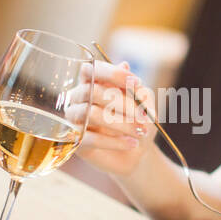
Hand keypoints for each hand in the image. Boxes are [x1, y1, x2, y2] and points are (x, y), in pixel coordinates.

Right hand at [73, 60, 158, 176]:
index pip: (91, 69)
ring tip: (141, 132)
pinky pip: (91, 139)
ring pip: (91, 115)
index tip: (137, 82)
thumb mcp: (144, 103)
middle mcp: (79, 99)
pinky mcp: (77, 142)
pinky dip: (115, 141)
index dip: (112, 73)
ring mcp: (76, 121)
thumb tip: (124, 66)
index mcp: (92, 83)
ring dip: (122, 123)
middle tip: (144, 117)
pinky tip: (132, 143)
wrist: (138, 153)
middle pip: (93, 92)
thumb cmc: (139, 122)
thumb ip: (135, 87)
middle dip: (123, 103)